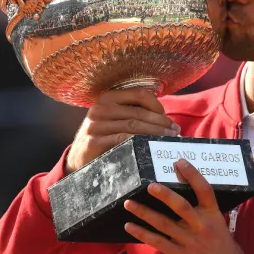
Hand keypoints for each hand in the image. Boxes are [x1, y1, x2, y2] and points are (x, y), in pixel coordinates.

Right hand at [65, 88, 180, 173]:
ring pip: (133, 125)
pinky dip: (140, 142)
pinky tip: (150, 147)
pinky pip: (122, 140)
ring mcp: (95, 125)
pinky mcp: (93, 142)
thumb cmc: (105, 137)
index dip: (157, 105)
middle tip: (175, 132)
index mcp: (107, 97)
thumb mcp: (115, 119)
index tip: (168, 119)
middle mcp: (99, 108)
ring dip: (155, 133)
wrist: (78, 159)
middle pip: (139, 112)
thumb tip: (166, 119)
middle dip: (161, 123)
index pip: (139, 94)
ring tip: (168, 140)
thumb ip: (134, 113)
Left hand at [124, 159, 244, 253]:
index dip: (192, 175)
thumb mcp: (219, 222)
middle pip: (181, 206)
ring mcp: (188, 241)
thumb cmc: (222, 243)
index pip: (204, 190)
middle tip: (150, 186)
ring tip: (128, 203)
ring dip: (144, 212)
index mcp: (213, 214)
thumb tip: (188, 185)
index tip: (179, 162)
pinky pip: (157, 242)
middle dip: (165, 195)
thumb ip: (205, 207)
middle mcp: (200, 225)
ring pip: (163, 224)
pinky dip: (141, 233)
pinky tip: (129, 226)